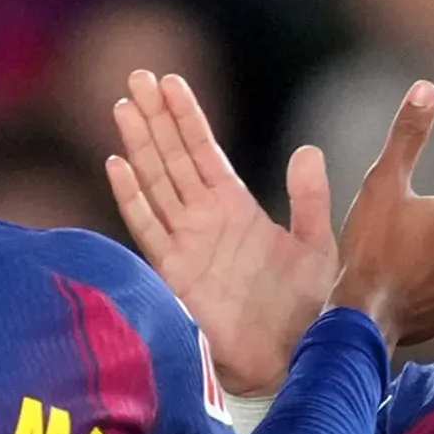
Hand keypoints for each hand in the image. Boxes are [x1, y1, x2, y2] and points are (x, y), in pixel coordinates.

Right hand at [106, 71, 337, 395]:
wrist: (291, 358)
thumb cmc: (307, 308)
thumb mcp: (316, 245)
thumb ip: (309, 200)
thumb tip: (307, 150)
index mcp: (235, 207)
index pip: (204, 150)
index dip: (186, 116)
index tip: (169, 80)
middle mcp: (204, 219)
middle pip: (172, 157)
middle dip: (155, 117)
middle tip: (137, 75)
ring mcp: (186, 243)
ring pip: (156, 182)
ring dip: (140, 144)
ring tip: (124, 105)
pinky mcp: (174, 272)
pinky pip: (148, 227)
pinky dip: (132, 196)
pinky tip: (116, 164)